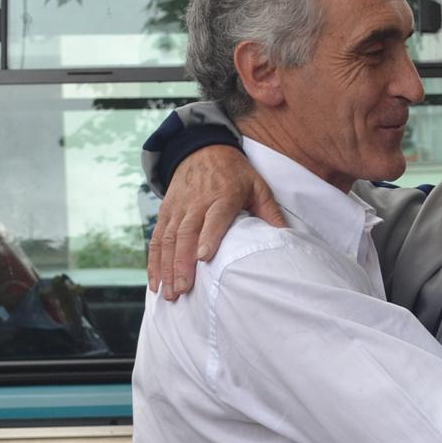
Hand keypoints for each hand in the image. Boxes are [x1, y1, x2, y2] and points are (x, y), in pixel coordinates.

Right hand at [147, 144, 286, 299]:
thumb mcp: (257, 185)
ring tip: (169, 293)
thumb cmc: (235, 173)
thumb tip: (287, 238)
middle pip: (187, 234)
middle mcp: (197, 202)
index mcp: (223, 195)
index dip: (208, 236)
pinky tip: (156, 282)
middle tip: (182, 290)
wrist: (202, 148)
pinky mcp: (166, 211)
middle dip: (182, 263)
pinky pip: (157, 237)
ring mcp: (178, 207)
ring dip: (167, 267)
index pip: (215, 217)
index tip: (204, 258)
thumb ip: (270, 212)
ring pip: (169, 239)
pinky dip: (154, 261)